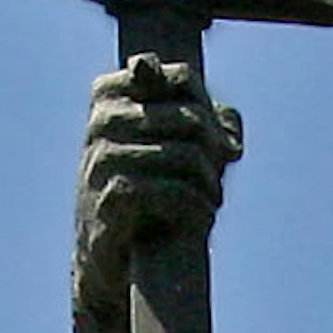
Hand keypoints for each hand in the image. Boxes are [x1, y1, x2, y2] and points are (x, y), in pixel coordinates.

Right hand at [76, 59, 240, 293]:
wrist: (108, 253)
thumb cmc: (142, 190)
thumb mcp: (167, 145)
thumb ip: (201, 120)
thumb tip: (230, 123)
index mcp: (112, 93)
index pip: (183, 78)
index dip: (211, 110)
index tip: (218, 141)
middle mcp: (102, 120)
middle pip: (190, 118)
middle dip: (215, 150)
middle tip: (219, 173)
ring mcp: (102, 161)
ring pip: (182, 154)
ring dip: (208, 182)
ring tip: (212, 199)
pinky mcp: (109, 202)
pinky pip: (168, 192)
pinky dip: (194, 206)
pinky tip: (200, 217)